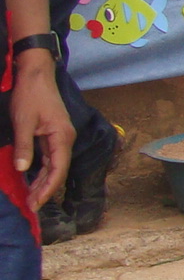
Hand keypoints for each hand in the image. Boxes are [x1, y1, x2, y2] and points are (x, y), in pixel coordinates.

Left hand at [10, 53, 71, 209]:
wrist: (36, 73)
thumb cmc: (31, 95)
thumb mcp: (23, 122)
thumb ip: (24, 147)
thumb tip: (24, 170)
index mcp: (62, 137)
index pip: (59, 169)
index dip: (48, 188)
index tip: (36, 203)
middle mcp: (65, 139)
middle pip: (58, 170)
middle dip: (45, 189)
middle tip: (31, 206)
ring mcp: (60, 136)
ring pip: (54, 164)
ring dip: (43, 181)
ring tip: (31, 197)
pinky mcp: (53, 133)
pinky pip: (50, 156)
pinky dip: (42, 169)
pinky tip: (32, 178)